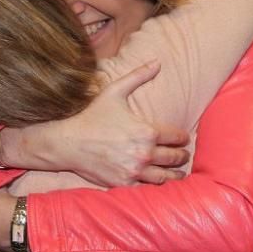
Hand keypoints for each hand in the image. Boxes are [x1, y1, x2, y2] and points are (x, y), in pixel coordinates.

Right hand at [0, 61, 190, 186]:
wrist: (69, 143)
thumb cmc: (92, 117)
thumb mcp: (115, 92)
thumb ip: (138, 76)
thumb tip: (157, 62)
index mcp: (147, 132)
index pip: (177, 137)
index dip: (183, 138)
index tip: (183, 139)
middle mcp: (144, 153)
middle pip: (175, 158)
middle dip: (181, 156)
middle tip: (183, 156)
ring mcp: (134, 171)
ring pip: (165, 177)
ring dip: (174, 175)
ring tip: (177, 173)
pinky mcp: (124, 184)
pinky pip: (147, 189)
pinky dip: (155, 186)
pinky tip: (158, 183)